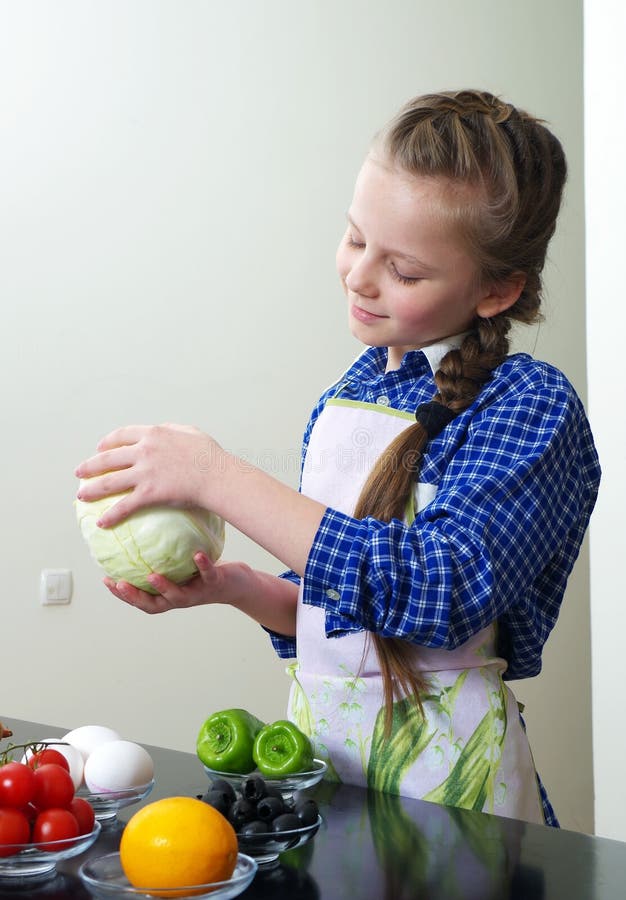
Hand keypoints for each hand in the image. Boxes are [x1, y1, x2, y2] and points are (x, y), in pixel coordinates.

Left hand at [75, 424, 226, 526]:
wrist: (216, 475)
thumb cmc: (210, 455)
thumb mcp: (191, 432)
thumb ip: (174, 429)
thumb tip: (166, 430)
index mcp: (153, 434)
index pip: (122, 435)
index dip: (107, 442)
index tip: (100, 448)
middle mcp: (144, 451)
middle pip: (109, 458)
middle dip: (90, 466)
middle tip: (80, 472)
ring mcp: (145, 472)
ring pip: (110, 481)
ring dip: (92, 489)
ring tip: (81, 496)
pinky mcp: (149, 492)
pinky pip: (125, 505)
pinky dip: (111, 515)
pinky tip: (102, 523)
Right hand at [105, 552, 252, 614]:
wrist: (236, 583)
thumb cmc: (202, 572)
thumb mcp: (180, 564)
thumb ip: (162, 556)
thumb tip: (138, 531)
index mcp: (169, 596)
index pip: (141, 600)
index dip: (123, 595)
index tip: (106, 580)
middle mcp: (181, 598)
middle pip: (154, 605)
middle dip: (135, 597)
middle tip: (119, 584)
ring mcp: (198, 593)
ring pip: (178, 596)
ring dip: (164, 587)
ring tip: (152, 576)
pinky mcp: (215, 583)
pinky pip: (208, 575)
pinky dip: (202, 566)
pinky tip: (197, 555)